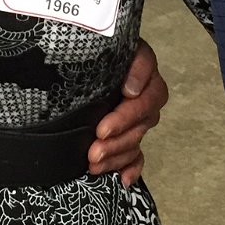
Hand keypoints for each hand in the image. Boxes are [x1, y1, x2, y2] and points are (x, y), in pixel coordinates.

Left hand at [87, 37, 167, 186]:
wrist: (76, 59)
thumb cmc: (86, 48)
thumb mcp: (103, 45)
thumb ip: (123, 59)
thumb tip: (131, 89)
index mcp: (141, 68)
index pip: (148, 83)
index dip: (132, 103)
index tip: (117, 106)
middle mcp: (144, 93)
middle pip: (143, 118)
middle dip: (119, 134)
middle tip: (95, 144)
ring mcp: (138, 116)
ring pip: (136, 138)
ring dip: (117, 154)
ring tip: (93, 163)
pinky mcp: (129, 134)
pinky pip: (137, 154)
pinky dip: (132, 168)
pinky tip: (123, 179)